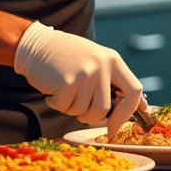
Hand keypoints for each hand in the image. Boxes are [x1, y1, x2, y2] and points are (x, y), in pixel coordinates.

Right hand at [14, 21, 142, 133]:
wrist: (36, 45)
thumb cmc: (66, 57)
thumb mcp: (94, 60)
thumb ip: (110, 80)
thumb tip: (129, 109)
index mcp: (113, 60)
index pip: (134, 90)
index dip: (129, 112)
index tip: (117, 125)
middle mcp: (102, 66)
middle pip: (106, 109)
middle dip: (93, 119)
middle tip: (83, 116)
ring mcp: (85, 74)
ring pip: (84, 112)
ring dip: (72, 108)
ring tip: (64, 90)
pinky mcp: (68, 82)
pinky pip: (66, 108)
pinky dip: (56, 103)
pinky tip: (52, 88)